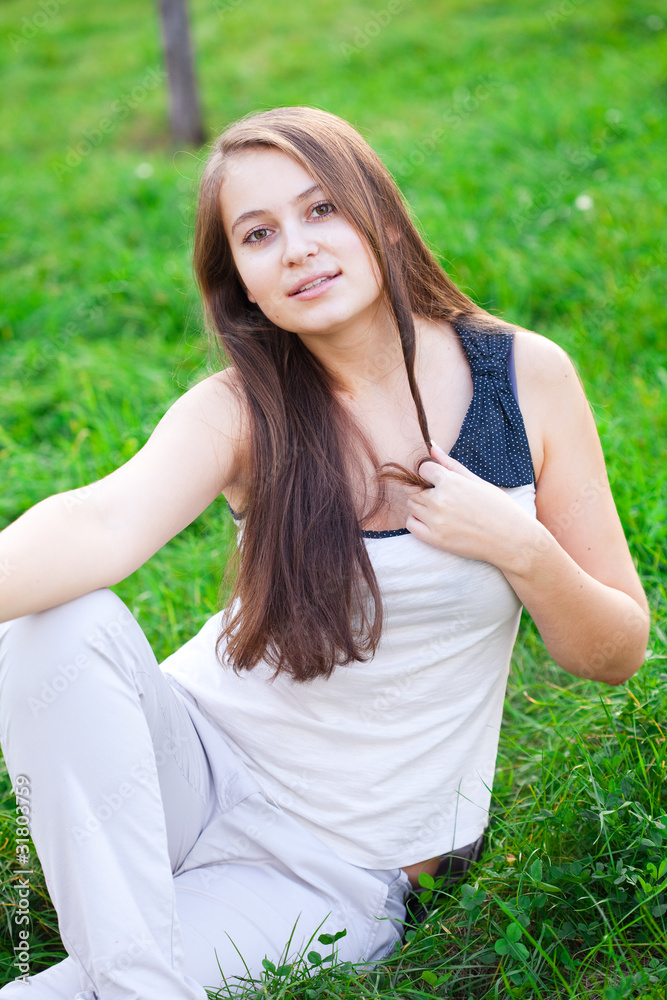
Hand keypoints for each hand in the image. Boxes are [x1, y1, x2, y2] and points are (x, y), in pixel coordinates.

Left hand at [405, 441, 536, 571]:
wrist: (513, 540)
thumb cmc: (500, 508)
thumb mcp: (478, 481)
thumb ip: (451, 465)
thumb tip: (432, 447)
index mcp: (452, 482)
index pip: (423, 469)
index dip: (430, 473)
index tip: (438, 479)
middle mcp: (440, 500)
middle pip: (413, 489)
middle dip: (423, 489)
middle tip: (440, 496)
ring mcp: (436, 521)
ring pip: (412, 506)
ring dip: (420, 505)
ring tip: (440, 509)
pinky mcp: (435, 539)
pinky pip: (411, 525)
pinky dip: (417, 521)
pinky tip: (432, 521)